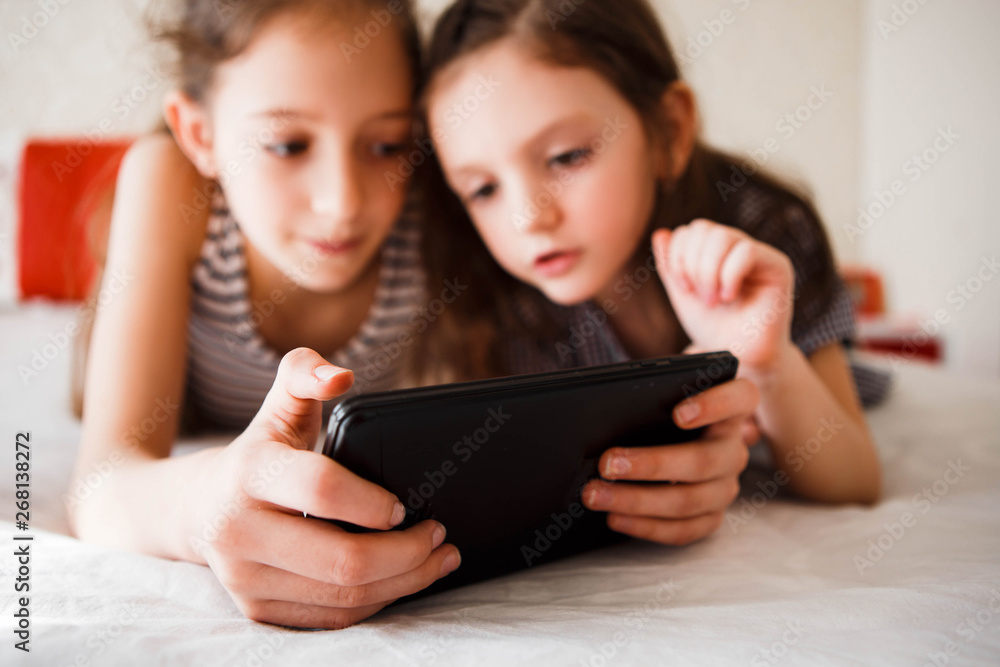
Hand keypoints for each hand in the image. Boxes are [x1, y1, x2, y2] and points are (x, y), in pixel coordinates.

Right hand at [186, 348, 460, 628]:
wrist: (197, 510)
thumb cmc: (257, 453)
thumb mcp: (278, 405)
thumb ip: (306, 373)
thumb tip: (342, 377)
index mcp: (249, 471)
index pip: (322, 490)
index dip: (373, 501)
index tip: (406, 504)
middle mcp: (239, 530)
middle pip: (342, 560)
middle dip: (406, 552)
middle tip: (439, 534)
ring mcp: (245, 577)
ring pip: (343, 597)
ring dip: (403, 582)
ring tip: (436, 559)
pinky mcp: (257, 609)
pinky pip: (331, 618)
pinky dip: (376, 602)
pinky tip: (402, 580)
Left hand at [581, 377, 758, 544]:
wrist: (676, 437)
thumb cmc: (665, 408)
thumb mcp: (662, 394)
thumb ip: (650, 396)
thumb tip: (606, 414)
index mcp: (731, 408)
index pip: (739, 398)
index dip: (714, 405)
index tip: (678, 414)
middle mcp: (734, 448)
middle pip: (704, 460)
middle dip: (651, 465)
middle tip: (608, 464)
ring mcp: (726, 486)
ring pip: (689, 501)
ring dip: (637, 501)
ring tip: (597, 494)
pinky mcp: (711, 516)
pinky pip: (683, 530)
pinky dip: (646, 526)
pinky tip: (615, 517)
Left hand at [653, 220, 794, 374]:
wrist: (741, 359)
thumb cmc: (715, 329)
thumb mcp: (684, 296)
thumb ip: (670, 266)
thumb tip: (660, 234)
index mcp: (714, 252)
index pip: (690, 231)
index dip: (677, 256)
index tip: (683, 288)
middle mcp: (737, 247)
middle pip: (703, 229)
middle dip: (692, 265)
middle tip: (700, 298)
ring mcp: (759, 254)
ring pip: (723, 236)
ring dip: (709, 273)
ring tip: (713, 300)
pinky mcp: (778, 266)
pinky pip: (747, 251)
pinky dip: (729, 276)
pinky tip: (729, 297)